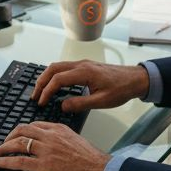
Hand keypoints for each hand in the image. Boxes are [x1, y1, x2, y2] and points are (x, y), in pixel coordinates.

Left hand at [0, 121, 108, 170]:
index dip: (24, 130)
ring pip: (18, 143)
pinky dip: (5, 161)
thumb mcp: (78, 144)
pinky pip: (19, 161)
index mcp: (60, 130)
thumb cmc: (93, 163)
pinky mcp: (43, 165)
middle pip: (23, 130)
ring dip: (5, 147)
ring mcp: (46, 150)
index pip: (36, 125)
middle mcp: (51, 136)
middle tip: (5, 143)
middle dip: (10, 135)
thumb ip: (64, 144)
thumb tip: (56, 152)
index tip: (19, 135)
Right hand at [32, 60, 148, 112]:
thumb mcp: (101, 101)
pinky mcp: (85, 66)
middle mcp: (81, 65)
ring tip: (40, 90)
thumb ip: (80, 104)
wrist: (136, 79)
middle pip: (53, 68)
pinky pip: (64, 67)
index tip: (41, 102)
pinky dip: (54, 75)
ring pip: (57, 66)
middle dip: (41, 81)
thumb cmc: (122, 89)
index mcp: (84, 72)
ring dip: (46, 77)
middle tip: (34, 95)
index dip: (47, 91)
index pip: (58, 79)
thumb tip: (63, 106)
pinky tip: (54, 85)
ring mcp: (83, 64)